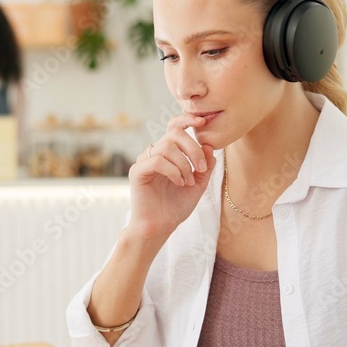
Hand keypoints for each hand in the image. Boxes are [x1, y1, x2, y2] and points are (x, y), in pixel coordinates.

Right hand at [128, 114, 216, 238]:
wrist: (160, 227)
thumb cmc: (176, 206)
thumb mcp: (198, 184)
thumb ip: (205, 165)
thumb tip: (209, 145)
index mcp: (168, 153)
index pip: (174, 127)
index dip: (187, 120)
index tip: (203, 122)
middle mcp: (154, 153)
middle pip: (174, 134)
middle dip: (193, 148)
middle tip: (200, 168)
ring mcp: (144, 161)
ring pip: (166, 147)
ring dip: (183, 164)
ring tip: (188, 181)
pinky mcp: (137, 171)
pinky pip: (157, 160)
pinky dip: (173, 170)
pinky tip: (179, 182)